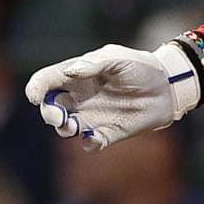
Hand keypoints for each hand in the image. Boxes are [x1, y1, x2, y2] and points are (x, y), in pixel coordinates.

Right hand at [26, 42, 199, 148]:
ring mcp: (92, 116)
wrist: (167, 87)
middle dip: (49, 113)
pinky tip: (95, 139)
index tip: (35, 96)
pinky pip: (91, 143)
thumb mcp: (118, 59)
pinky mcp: (107, 133)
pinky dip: (89, 144)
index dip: (36, 88)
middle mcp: (80, 97)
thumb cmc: (141, 67)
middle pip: (50, 107)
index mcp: (77, 75)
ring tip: (72, 127)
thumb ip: (94, 65)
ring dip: (63, 130)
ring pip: (66, 127)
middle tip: (59, 117)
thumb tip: (70, 71)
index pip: (47, 80)